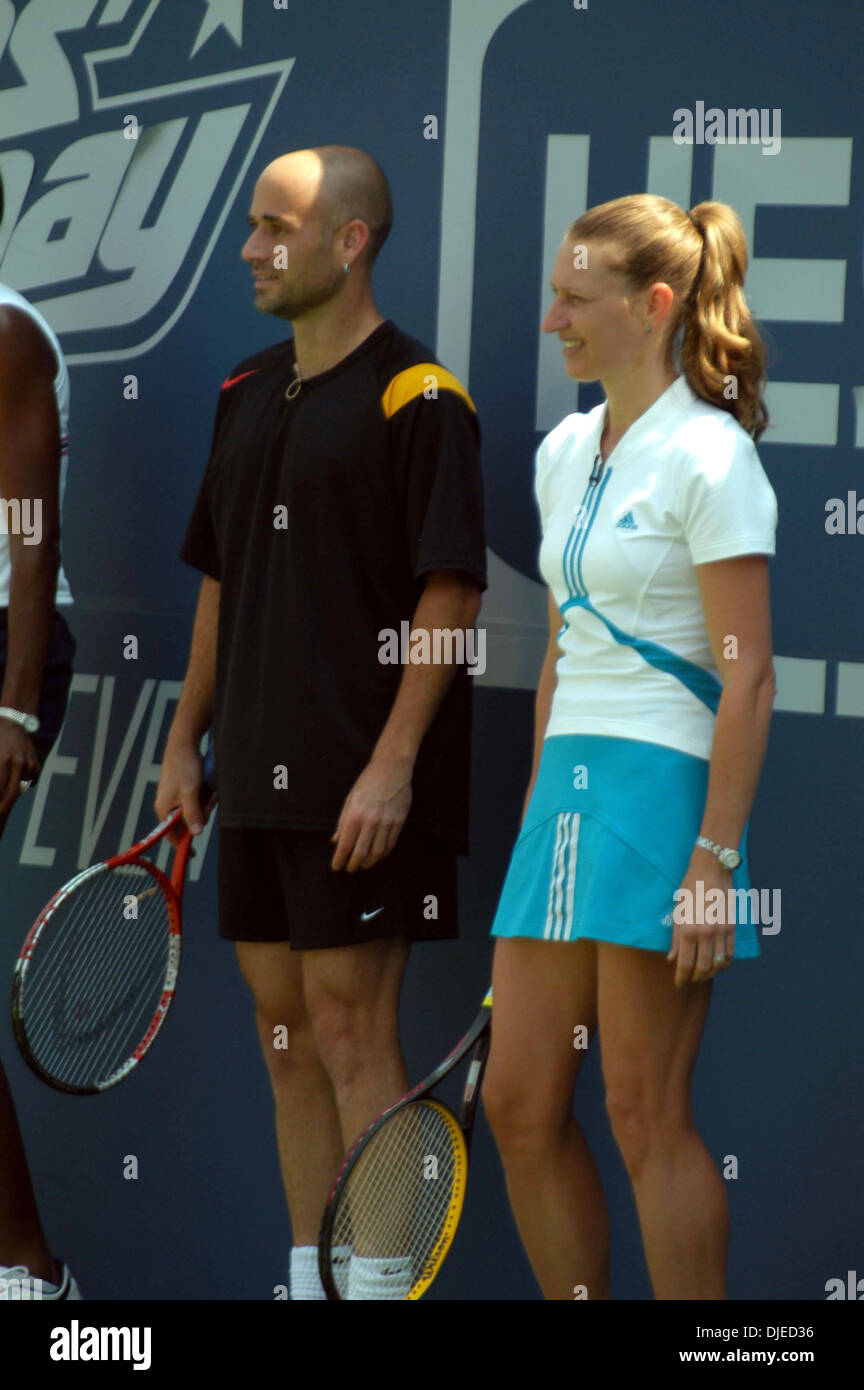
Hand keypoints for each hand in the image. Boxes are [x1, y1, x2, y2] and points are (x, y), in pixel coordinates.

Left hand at [0, 717, 39, 818]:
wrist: (12, 720)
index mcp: (4, 761)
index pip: (1, 790)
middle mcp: (18, 764)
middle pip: (11, 794)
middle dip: (3, 808)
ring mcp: (29, 764)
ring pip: (21, 788)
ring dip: (12, 793)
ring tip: (4, 797)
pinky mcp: (35, 763)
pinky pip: (30, 780)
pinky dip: (23, 782)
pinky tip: (17, 779)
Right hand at [154, 741, 215, 845]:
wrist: (184, 743)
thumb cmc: (184, 767)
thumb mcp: (190, 792)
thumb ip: (193, 813)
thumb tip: (196, 834)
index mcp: (164, 809)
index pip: (171, 835)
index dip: (182, 845)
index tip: (193, 854)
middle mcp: (169, 805)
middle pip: (188, 822)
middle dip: (201, 814)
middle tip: (208, 801)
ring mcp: (177, 796)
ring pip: (196, 810)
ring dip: (206, 803)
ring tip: (208, 789)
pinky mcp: (185, 789)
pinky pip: (198, 799)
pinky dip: (205, 795)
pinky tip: (208, 786)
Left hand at [330, 756, 412, 871]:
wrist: (392, 768)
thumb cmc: (368, 781)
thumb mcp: (350, 799)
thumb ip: (342, 822)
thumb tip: (335, 840)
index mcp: (355, 815)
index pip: (345, 845)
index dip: (339, 859)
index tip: (336, 867)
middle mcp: (370, 821)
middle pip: (361, 853)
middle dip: (354, 865)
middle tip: (350, 869)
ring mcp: (387, 822)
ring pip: (378, 852)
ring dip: (369, 862)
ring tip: (364, 865)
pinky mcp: (399, 821)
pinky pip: (391, 843)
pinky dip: (384, 853)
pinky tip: (378, 855)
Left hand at [667, 853, 735, 986]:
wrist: (711, 871)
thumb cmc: (689, 889)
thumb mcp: (677, 912)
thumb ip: (675, 938)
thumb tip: (672, 959)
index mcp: (687, 930)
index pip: (685, 963)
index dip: (681, 977)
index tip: (678, 983)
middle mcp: (705, 934)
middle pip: (703, 968)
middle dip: (695, 978)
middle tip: (690, 980)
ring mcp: (721, 932)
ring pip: (718, 964)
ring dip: (711, 973)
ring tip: (704, 975)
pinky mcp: (732, 928)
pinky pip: (730, 953)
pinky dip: (724, 963)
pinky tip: (719, 965)